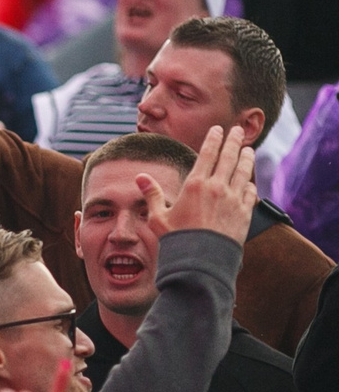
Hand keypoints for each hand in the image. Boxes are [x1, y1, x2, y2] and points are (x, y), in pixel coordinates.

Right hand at [145, 124, 256, 244]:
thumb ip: (152, 194)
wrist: (200, 262)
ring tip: (248, 150)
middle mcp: (217, 188)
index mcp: (195, 185)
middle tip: (238, 129)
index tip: (219, 129)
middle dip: (234, 140)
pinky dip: (250, 184)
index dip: (214, 139)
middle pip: (229, 157)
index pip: (208, 154)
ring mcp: (234, 199)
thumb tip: (140, 177)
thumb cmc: (176, 240)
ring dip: (247, 158)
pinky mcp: (245, 213)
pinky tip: (249, 181)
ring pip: (244, 171)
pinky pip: (251, 192)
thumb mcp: (158, 218)